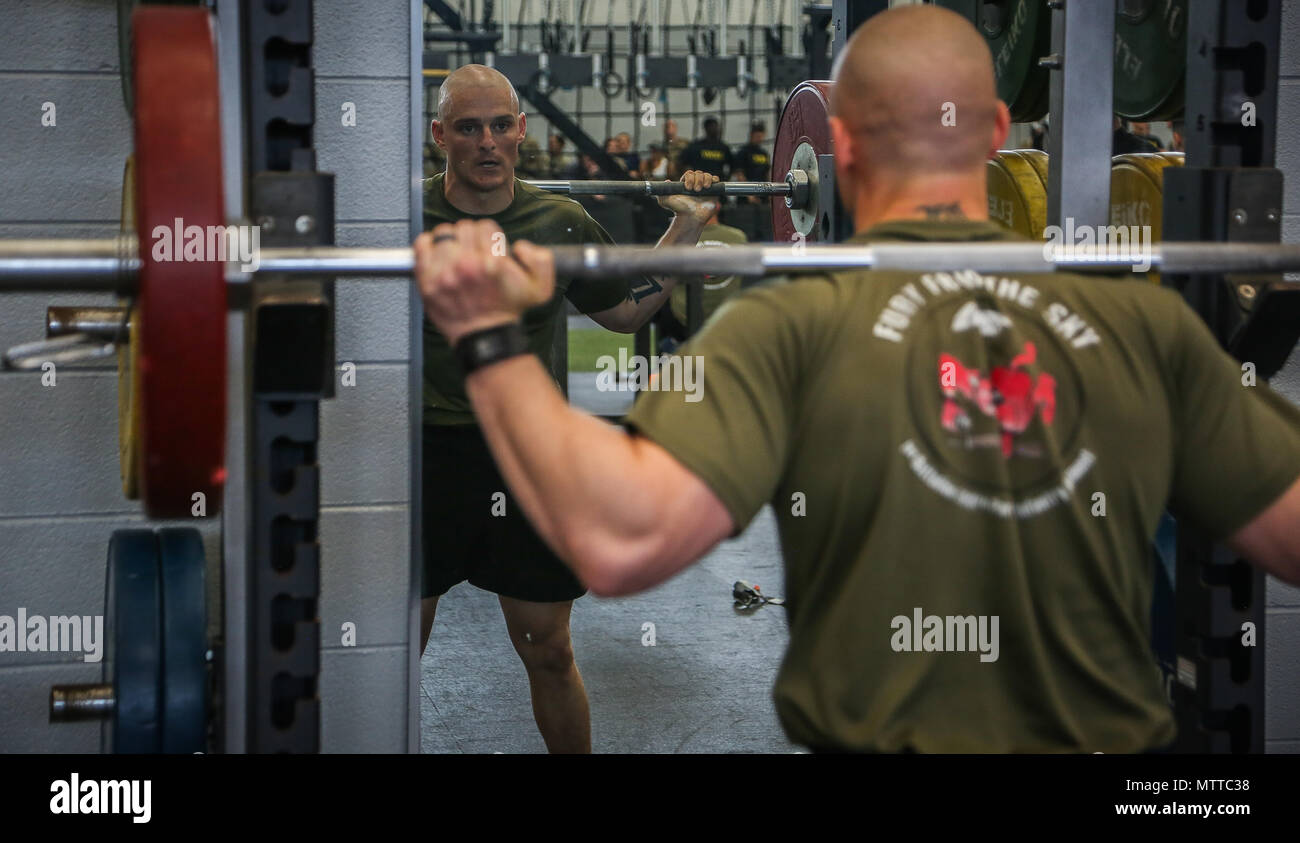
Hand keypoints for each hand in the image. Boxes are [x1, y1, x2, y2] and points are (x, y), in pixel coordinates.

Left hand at [413, 219, 555, 345]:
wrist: (485, 336)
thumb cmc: (507, 310)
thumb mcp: (540, 289)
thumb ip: (541, 259)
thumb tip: (519, 246)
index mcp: (493, 262)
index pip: (485, 226)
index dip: (490, 236)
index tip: (490, 248)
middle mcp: (467, 265)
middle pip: (464, 227)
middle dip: (471, 238)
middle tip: (473, 252)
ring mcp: (444, 273)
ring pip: (444, 233)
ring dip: (451, 241)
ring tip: (456, 255)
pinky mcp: (427, 282)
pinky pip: (422, 245)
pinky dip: (428, 245)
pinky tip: (437, 255)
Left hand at [657, 169, 719, 223]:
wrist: (690, 218)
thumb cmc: (679, 211)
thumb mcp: (665, 201)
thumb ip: (661, 192)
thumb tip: (667, 181)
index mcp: (686, 184)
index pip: (689, 174)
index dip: (689, 178)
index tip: (687, 187)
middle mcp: (696, 185)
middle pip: (699, 173)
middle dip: (697, 179)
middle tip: (695, 190)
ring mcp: (705, 188)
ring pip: (707, 175)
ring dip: (705, 179)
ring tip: (702, 189)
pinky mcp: (714, 191)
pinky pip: (716, 180)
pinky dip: (713, 180)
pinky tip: (708, 187)